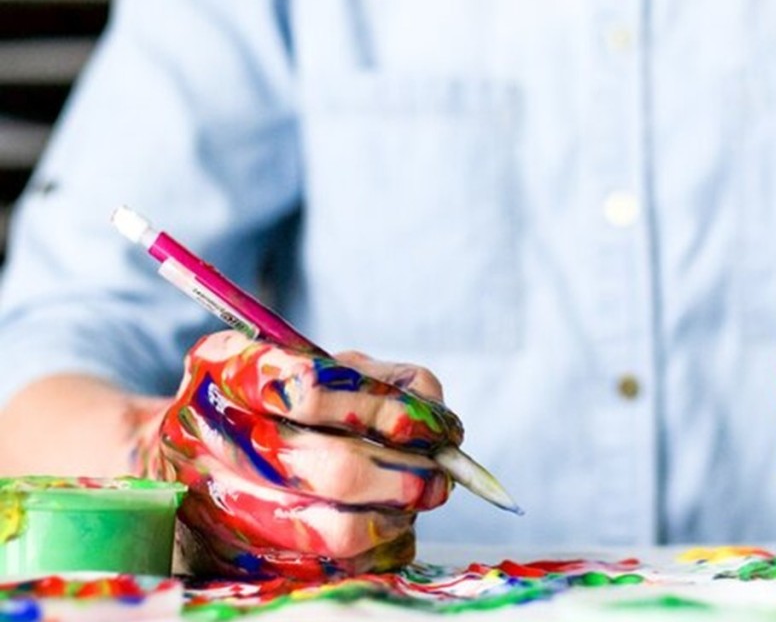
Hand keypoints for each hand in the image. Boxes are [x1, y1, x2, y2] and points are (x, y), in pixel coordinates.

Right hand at [135, 331, 460, 579]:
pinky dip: (374, 549)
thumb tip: (436, 421)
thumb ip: (378, 380)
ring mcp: (217, 504)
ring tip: (416, 499)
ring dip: (397, 517)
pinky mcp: (236, 558)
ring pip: (338, 530)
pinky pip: (331, 568)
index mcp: (225, 369)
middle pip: (339, 469)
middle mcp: (209, 435)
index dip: (393, 411)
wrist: (178, 460)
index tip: (436, 425)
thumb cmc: (269, 403)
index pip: (317, 389)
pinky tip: (383, 526)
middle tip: (441, 475)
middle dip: (409, 475)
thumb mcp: (312, 361)